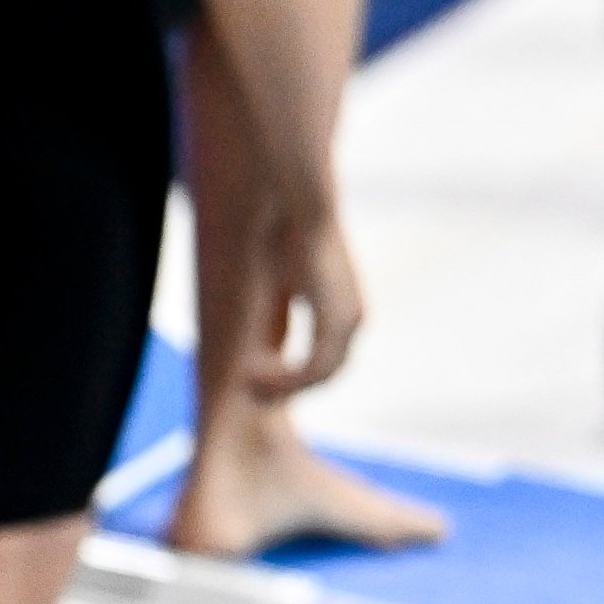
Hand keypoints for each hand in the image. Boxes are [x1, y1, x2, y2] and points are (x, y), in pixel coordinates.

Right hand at [245, 202, 366, 397]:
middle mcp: (352, 319)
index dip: (293, 375)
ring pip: (322, 375)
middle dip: (289, 387)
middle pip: (326, 372)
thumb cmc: (286, 236)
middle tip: (254, 394)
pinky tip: (255, 374)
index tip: (260, 383)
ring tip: (250, 386)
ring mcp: (349, 323)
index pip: (324, 357)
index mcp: (344, 309)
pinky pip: (313, 368)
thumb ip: (279, 316)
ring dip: (284, 385)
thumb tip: (266, 345)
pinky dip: (285, 378)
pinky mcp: (337, 322)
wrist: (299, 209)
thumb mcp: (281, 285)